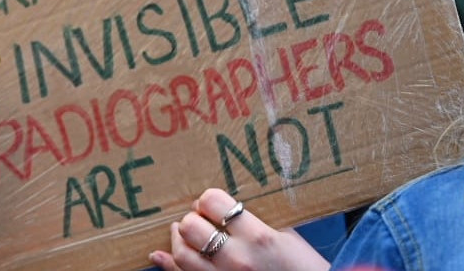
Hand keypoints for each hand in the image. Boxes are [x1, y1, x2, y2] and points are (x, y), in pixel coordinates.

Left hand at [148, 188, 329, 270]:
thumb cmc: (304, 269)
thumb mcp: (287, 237)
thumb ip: (256, 221)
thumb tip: (225, 206)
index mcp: (259, 238)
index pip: (214, 203)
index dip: (209, 199)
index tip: (211, 203)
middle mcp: (238, 260)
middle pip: (191, 228)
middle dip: (192, 219)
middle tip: (199, 220)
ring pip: (182, 254)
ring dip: (178, 240)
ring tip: (183, 234)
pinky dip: (167, 264)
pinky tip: (159, 255)